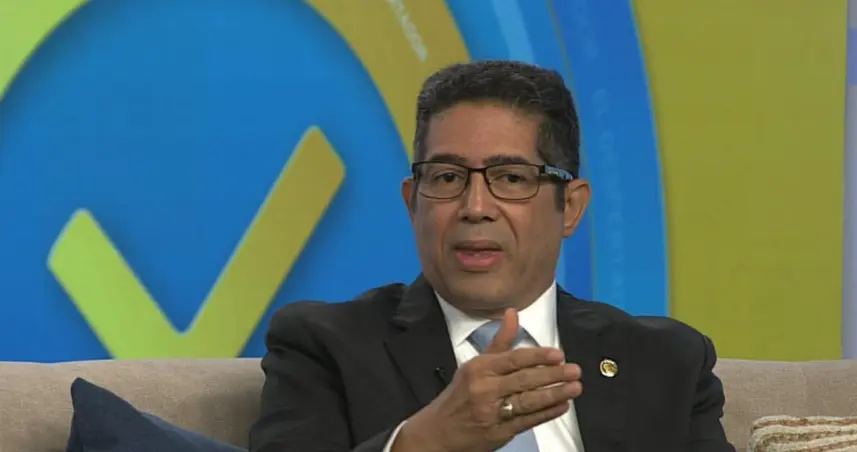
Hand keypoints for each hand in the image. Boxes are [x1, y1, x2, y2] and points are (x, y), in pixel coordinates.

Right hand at [392, 309, 582, 451]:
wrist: (439, 431)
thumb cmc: (460, 395)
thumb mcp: (474, 365)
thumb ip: (499, 341)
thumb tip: (512, 313)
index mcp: (479, 369)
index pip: (513, 359)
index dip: (538, 356)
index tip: (558, 354)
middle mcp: (485, 389)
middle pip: (524, 380)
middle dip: (553, 375)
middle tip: (574, 370)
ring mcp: (492, 412)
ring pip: (529, 401)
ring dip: (555, 394)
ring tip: (575, 387)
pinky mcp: (500, 432)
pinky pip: (528, 421)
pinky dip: (547, 413)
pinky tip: (562, 405)